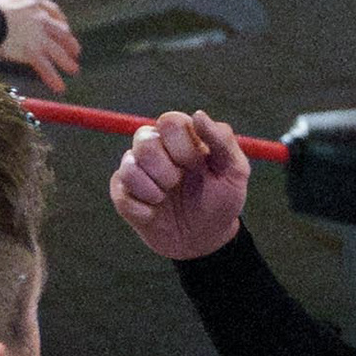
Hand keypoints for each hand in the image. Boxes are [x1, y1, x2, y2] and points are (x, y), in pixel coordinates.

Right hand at [0, 0, 80, 91]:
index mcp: (34, 2)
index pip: (54, 12)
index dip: (61, 22)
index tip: (65, 27)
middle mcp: (41, 19)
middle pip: (61, 32)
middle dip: (69, 42)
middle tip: (76, 51)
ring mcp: (38, 36)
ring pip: (58, 51)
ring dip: (67, 62)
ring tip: (74, 70)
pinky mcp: (31, 51)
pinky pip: (45, 67)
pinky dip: (53, 78)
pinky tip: (59, 87)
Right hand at [110, 111, 250, 259]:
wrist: (205, 241)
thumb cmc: (221, 201)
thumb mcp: (235, 172)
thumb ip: (222, 140)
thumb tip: (198, 114)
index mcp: (181, 137)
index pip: (169, 121)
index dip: (182, 146)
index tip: (198, 166)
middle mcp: (155, 147)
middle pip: (144, 138)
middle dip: (166, 168)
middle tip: (178, 183)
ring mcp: (136, 170)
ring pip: (128, 165)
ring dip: (152, 189)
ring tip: (165, 199)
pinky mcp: (123, 194)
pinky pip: (120, 194)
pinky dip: (141, 209)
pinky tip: (154, 214)